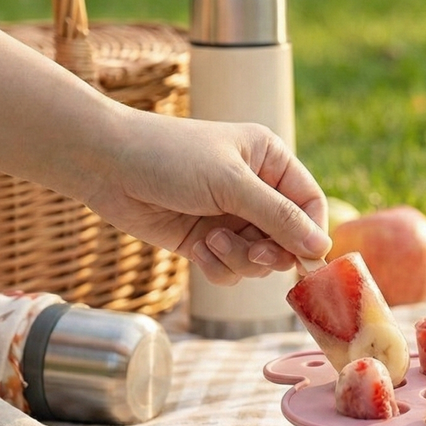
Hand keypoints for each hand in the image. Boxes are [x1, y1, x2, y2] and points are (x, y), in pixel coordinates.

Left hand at [85, 110, 329, 284]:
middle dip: (270, 251)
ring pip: (259, 259)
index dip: (310, 233)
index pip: (310, 204)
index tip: (303, 259)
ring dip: (239, 258)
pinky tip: (197, 249)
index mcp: (270, 161)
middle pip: (288, 238)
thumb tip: (322, 247)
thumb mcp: (231, 183)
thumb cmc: (170, 158)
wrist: (104, 164)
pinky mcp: (205, 240)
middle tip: (255, 254)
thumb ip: (279, 217)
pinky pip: (230, 268)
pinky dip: (217, 266)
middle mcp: (255, 189)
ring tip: (211, 241)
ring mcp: (230, 217)